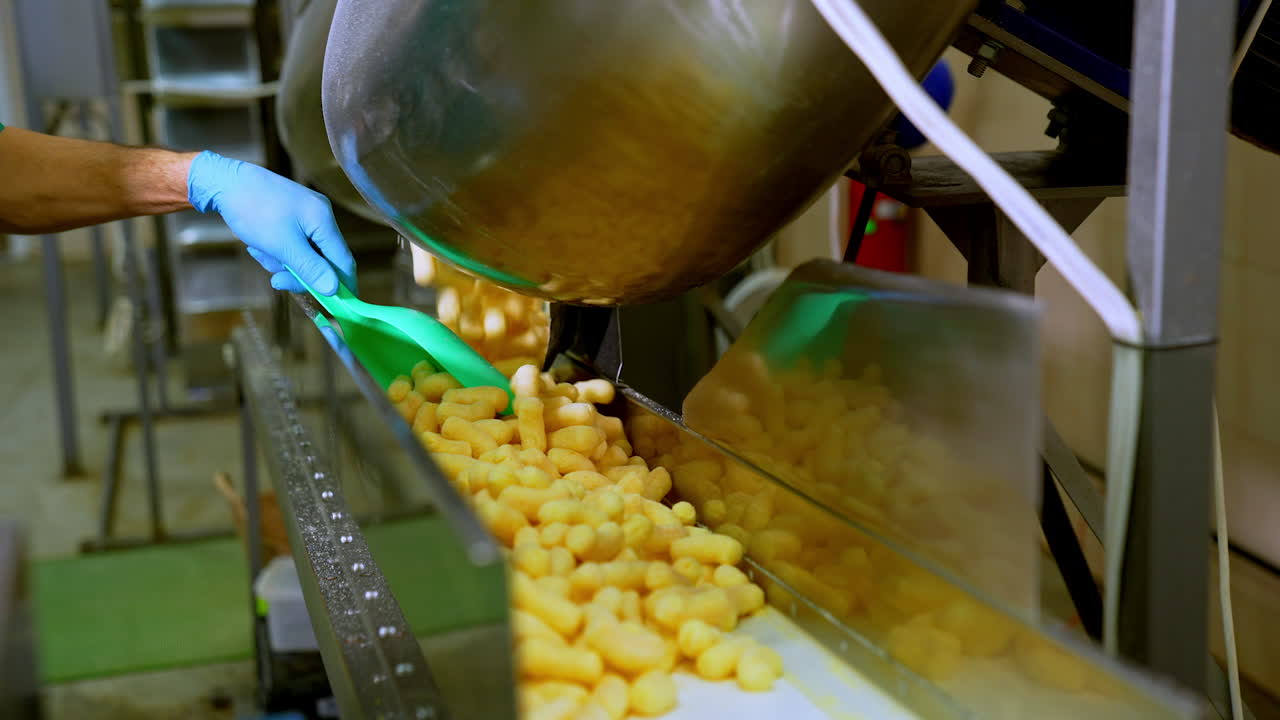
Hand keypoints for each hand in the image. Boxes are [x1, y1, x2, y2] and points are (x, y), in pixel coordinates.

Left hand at [187, 151, 355, 293]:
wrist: (223, 181)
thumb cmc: (253, 211)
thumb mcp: (282, 246)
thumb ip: (310, 268)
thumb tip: (334, 290)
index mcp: (324, 220)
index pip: (343, 261)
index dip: (342, 286)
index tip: (336, 308)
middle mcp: (320, 215)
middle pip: (322, 259)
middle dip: (298, 272)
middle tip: (275, 280)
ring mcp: (306, 213)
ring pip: (304, 253)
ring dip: (283, 261)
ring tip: (260, 253)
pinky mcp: (291, 213)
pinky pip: (293, 242)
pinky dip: (278, 250)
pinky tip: (260, 245)